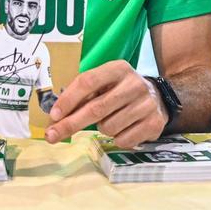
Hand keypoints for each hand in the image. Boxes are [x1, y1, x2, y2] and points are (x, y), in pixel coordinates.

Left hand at [44, 60, 167, 148]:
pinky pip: (122, 140)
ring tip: (110, 120)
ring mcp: (146, 104)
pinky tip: (124, 128)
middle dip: (70, 124)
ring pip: (108, 127)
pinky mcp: (154, 123)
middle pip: (95, 108)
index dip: (68, 99)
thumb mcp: (106, 84)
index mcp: (118, 69)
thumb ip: (84, 94)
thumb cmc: (121, 91)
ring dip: (102, 129)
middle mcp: (134, 84)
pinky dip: (117, 139)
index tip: (54, 115)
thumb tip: (56, 116)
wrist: (158, 99)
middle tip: (52, 136)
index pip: (88, 81)